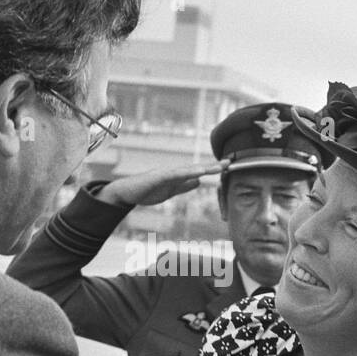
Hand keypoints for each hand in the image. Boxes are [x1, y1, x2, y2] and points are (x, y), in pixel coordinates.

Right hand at [97, 161, 226, 207]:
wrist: (126, 192)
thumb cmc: (147, 190)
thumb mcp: (171, 191)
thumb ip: (184, 186)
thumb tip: (199, 181)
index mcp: (178, 176)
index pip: (198, 172)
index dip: (213, 169)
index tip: (228, 167)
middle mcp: (174, 172)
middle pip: (196, 168)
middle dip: (212, 166)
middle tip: (229, 163)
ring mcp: (165, 174)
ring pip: (187, 170)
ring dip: (202, 168)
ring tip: (216, 168)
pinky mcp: (157, 178)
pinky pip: (173, 175)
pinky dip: (184, 174)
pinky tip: (194, 173)